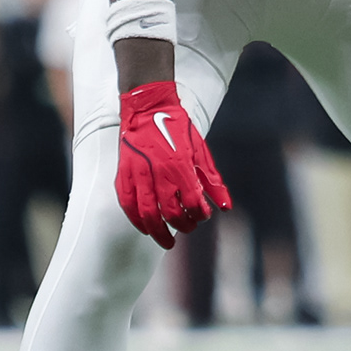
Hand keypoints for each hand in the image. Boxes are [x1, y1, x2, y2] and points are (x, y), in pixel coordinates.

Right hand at [116, 81, 231, 248]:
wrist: (148, 108)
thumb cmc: (177, 128)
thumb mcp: (201, 152)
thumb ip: (213, 181)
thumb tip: (225, 206)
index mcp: (181, 165)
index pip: (193, 202)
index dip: (200, 214)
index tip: (204, 215)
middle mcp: (159, 172)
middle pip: (171, 213)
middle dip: (182, 226)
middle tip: (188, 228)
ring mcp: (139, 173)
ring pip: (147, 214)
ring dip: (158, 233)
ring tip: (166, 242)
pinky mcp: (124, 173)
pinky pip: (128, 204)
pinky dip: (136, 220)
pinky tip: (144, 228)